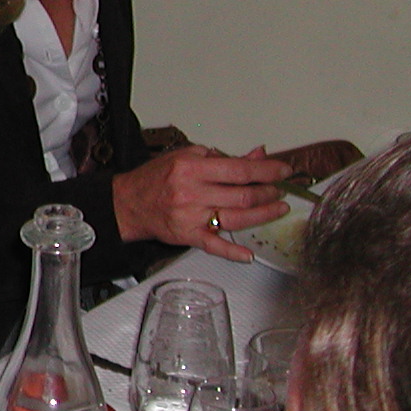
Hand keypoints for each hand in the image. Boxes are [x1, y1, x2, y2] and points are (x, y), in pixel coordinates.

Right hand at [112, 144, 291, 262]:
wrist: (127, 203)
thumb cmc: (155, 178)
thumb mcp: (186, 157)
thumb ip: (221, 158)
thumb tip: (256, 156)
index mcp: (191, 169)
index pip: (239, 170)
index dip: (266, 171)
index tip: (283, 171)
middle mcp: (192, 193)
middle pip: (243, 196)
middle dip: (268, 193)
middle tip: (278, 190)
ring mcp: (190, 217)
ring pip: (237, 219)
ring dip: (263, 215)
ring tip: (277, 208)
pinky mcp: (187, 236)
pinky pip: (214, 246)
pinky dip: (233, 253)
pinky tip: (249, 254)